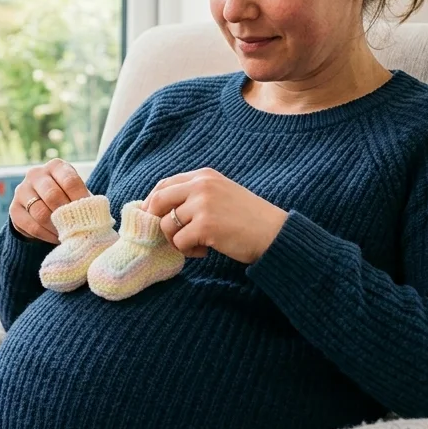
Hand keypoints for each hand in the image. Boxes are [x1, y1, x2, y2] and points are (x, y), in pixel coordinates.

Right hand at [10, 159, 91, 243]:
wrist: (41, 204)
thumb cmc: (66, 197)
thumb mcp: (76, 193)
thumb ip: (85, 201)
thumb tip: (97, 217)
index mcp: (56, 166)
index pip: (69, 181)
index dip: (80, 199)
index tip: (90, 214)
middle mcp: (36, 174)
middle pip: (52, 195)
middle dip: (67, 214)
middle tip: (78, 227)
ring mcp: (22, 191)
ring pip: (40, 212)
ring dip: (56, 227)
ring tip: (68, 235)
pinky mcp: (14, 209)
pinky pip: (31, 226)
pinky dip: (46, 235)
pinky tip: (56, 238)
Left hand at [141, 168, 288, 263]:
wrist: (274, 233)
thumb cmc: (249, 219)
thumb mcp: (221, 194)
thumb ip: (195, 195)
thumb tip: (159, 208)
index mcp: (204, 176)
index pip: (164, 184)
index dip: (153, 203)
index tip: (154, 218)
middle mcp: (201, 185)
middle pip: (158, 201)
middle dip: (158, 222)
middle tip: (171, 236)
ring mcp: (202, 204)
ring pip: (167, 225)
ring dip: (177, 241)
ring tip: (198, 245)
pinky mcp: (205, 226)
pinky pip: (179, 242)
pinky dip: (189, 252)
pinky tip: (206, 251)